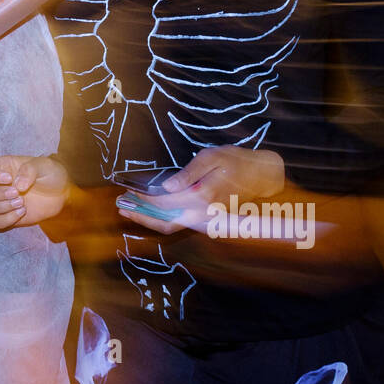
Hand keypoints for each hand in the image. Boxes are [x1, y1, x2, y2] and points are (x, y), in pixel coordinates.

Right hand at [0, 155, 69, 230]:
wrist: (62, 194)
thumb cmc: (50, 174)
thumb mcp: (44, 165)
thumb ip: (30, 170)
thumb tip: (17, 185)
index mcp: (0, 167)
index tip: (8, 179)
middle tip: (16, 193)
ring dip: (0, 207)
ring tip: (21, 202)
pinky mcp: (6, 217)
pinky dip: (7, 219)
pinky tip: (23, 212)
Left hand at [116, 146, 284, 234]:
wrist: (263, 177)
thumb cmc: (237, 162)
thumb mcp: (212, 157)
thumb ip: (188, 173)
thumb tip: (167, 187)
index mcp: (202, 197)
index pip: (164, 202)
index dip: (144, 199)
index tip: (128, 193)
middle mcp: (202, 213)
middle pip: (165, 223)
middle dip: (140, 217)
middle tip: (120, 207)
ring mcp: (206, 220)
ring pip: (172, 226)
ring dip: (149, 219)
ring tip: (129, 208)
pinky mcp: (207, 220)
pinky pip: (180, 223)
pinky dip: (162, 218)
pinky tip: (150, 209)